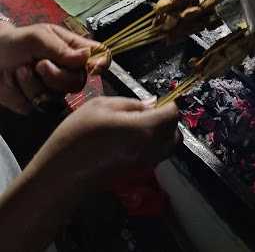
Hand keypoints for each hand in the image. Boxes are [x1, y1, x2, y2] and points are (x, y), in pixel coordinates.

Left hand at [0, 23, 98, 114]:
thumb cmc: (16, 41)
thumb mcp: (39, 37)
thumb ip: (62, 49)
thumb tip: (87, 57)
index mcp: (72, 49)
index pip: (99, 56)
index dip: (101, 63)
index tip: (93, 68)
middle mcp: (68, 70)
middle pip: (79, 81)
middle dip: (57, 75)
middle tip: (39, 64)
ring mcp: (54, 88)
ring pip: (59, 95)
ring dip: (36, 83)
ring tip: (22, 70)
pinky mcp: (38, 103)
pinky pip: (39, 105)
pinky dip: (24, 93)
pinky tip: (17, 81)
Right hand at [31, 96, 180, 186]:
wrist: (61, 174)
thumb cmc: (78, 136)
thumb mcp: (101, 105)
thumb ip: (131, 103)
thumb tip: (150, 104)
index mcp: (144, 129)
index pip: (173, 114)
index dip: (169, 103)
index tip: (161, 98)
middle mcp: (150, 149)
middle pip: (175, 133)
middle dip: (168, 120)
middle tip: (151, 110)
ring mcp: (143, 164)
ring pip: (167, 147)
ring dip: (162, 133)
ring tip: (140, 122)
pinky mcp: (135, 172)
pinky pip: (154, 156)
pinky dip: (152, 144)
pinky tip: (131, 137)